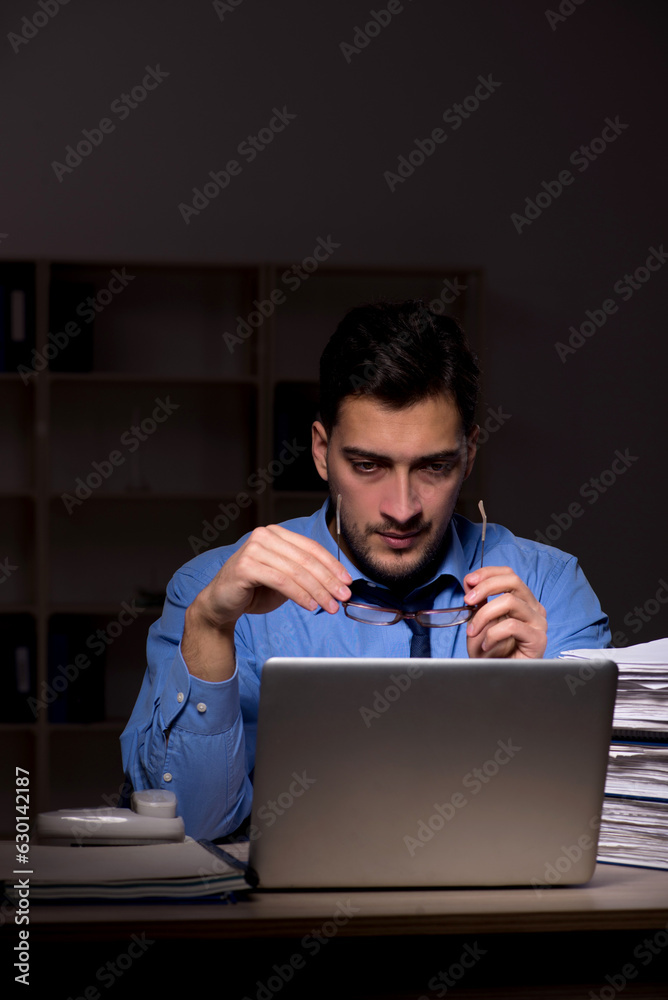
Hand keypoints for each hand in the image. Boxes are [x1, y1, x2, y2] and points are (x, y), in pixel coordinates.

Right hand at [193, 524, 351, 629]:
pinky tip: (310, 605)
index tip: (347, 581)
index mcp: (276, 534)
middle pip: (306, 559)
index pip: (311, 548)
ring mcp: (253, 549)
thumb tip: (337, 584)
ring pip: (296, 571)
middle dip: (328, 580)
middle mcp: (264, 536)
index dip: (332, 565)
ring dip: (317, 591)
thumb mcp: (285, 579)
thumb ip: (305, 575)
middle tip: (343, 596)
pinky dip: (299, 594)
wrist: (220, 603)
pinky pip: (281, 581)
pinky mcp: (245, 566)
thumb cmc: (253, 590)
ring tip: (330, 606)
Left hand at [463, 566, 546, 659]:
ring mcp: (538, 622)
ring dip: (484, 615)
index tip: (468, 580)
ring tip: (473, 631)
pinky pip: (511, 626)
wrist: (500, 677)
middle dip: (485, 587)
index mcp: (521, 600)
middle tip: (468, 600)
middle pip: (512, 581)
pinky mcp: (538, 639)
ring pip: (510, 601)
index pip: (508, 574)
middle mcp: (533, 607)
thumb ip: (478, 602)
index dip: (487, 573)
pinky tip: (487, 645)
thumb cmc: (492, 651)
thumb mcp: (479, 622)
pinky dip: (493, 634)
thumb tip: (470, 582)